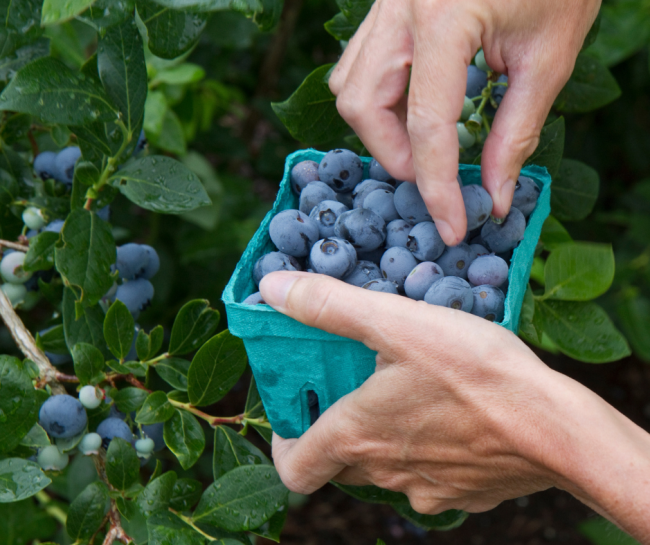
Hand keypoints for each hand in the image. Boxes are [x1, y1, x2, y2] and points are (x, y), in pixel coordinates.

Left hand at [259, 271, 649, 541]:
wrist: (555, 427)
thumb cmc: (474, 372)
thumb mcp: (395, 322)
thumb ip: (329, 305)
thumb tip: (271, 289)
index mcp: (355, 435)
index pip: (293, 467)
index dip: (285, 442)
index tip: (299, 412)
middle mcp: (383, 471)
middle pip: (340, 461)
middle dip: (338, 425)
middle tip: (356, 384)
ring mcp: (425, 490)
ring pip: (385, 466)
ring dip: (384, 433)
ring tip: (407, 390)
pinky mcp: (463, 494)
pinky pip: (429, 475)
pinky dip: (427, 448)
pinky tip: (450, 414)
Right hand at [328, 0, 600, 244]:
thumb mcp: (548, 58)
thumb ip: (516, 132)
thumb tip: (492, 196)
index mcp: (443, 17)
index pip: (426, 124)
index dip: (437, 187)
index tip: (451, 227)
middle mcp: (399, 8)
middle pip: (361, 105)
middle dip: (393, 154)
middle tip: (433, 174)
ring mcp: (386, 3)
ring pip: (349, 85)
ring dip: (379, 128)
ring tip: (422, 143)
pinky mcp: (386, 5)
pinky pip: (358, 64)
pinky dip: (377, 99)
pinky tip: (411, 108)